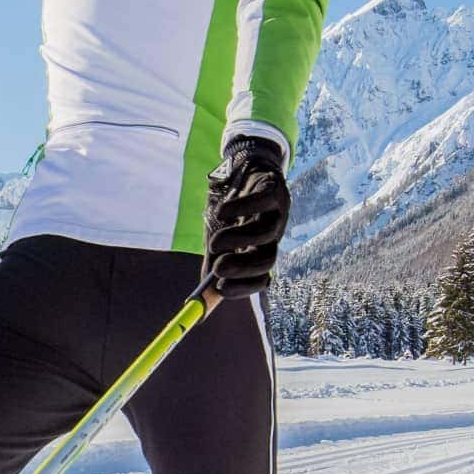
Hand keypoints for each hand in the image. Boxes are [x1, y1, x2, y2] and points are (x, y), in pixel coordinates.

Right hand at [203, 136, 289, 297]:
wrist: (242, 168)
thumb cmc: (230, 210)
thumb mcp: (217, 242)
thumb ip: (211, 269)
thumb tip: (197, 305)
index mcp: (260, 251)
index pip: (263, 278)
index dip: (245, 287)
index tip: (219, 289)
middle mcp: (272, 236)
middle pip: (268, 259)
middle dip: (243, 268)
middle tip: (218, 270)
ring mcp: (276, 212)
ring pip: (266, 233)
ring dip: (237, 240)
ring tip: (213, 242)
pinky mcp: (273, 189)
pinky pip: (262, 201)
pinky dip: (241, 208)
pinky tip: (222, 212)